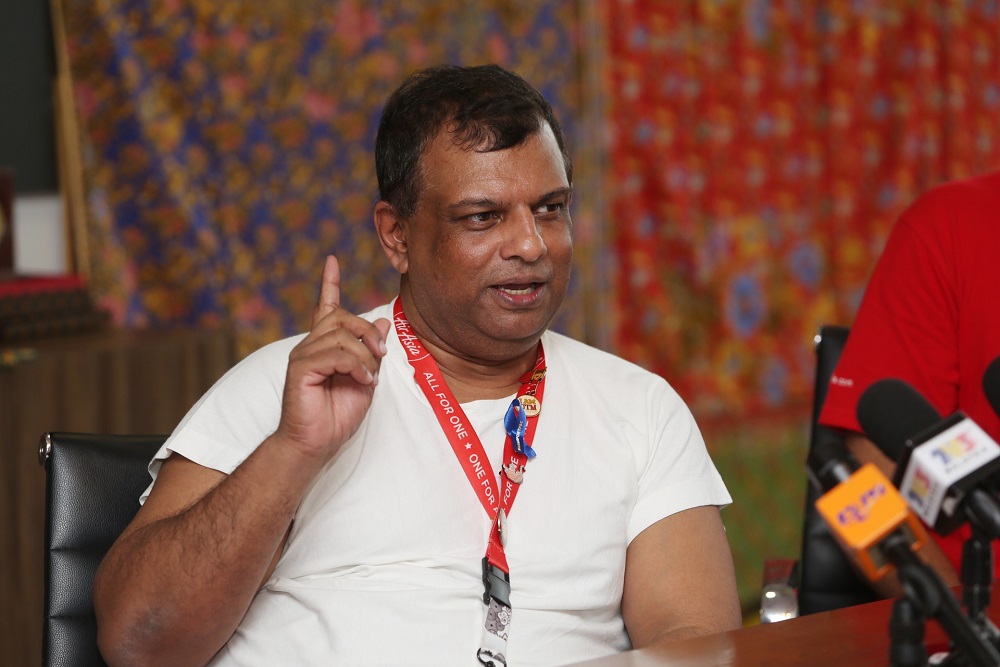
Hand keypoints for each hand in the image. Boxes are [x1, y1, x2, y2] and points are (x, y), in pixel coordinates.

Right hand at [275, 255, 390, 460]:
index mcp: (324, 346)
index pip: (326, 307)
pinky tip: (362, 380)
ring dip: (365, 356)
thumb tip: (383, 323)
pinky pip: (335, 355)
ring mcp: (302, 355)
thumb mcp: (365, 379)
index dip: (329, 283)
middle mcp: (310, 345)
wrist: (316, 443)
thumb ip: (372, 352)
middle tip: (382, 354)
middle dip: (369, 333)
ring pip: (342, 337)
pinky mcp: (300, 369)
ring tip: (369, 376)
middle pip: (343, 318)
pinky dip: (356, 366)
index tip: (332, 260)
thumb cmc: (338, 414)